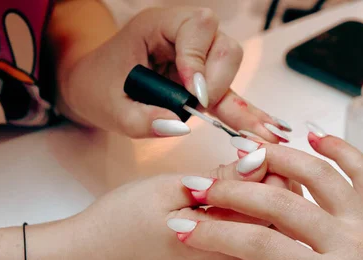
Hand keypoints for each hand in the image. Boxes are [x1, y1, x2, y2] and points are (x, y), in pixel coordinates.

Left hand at [62, 7, 290, 141]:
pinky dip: (246, 113)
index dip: (198, 60)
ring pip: (232, 68)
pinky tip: (269, 130)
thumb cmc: (97, 87)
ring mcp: (197, 60)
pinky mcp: (203, 83)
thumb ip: (141, 119)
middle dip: (220, 78)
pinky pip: (229, 94)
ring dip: (234, 99)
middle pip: (223, 45)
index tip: (193, 93)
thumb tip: (179, 128)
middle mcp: (184, 37)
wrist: (93, 87)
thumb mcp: (110, 108)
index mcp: (158, 26)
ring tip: (248, 130)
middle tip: (203, 106)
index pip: (196, 28)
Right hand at [67, 146, 282, 259]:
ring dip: (262, 206)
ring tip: (241, 178)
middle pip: (279, 226)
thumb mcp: (171, 188)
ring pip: (264, 237)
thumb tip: (260, 163)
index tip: (259, 150)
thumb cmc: (120, 221)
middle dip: (275, 188)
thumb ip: (222, 180)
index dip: (277, 174)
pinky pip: (245, 247)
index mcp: (220, 245)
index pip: (277, 208)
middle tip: (253, 160)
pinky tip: (228, 203)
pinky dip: (247, 221)